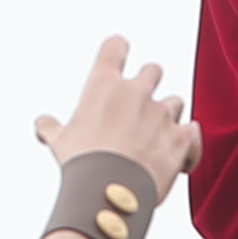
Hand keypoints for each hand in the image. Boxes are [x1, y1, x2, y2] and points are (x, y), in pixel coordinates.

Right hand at [34, 35, 199, 187]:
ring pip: (175, 102)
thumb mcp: (59, 141)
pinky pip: (194, 133)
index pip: (114, 48)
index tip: (118, 54)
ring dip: (168, 116)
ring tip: (155, 138)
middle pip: (153, 70)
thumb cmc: (83, 163)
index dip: (117, 50)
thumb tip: (43, 124)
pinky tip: (180, 157)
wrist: (110, 190)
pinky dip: (189, 144)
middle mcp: (137, 93)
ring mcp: (162, 114)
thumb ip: (52, 127)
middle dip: (149, 84)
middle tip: (139, 104)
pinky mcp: (182, 138)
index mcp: (104, 86)